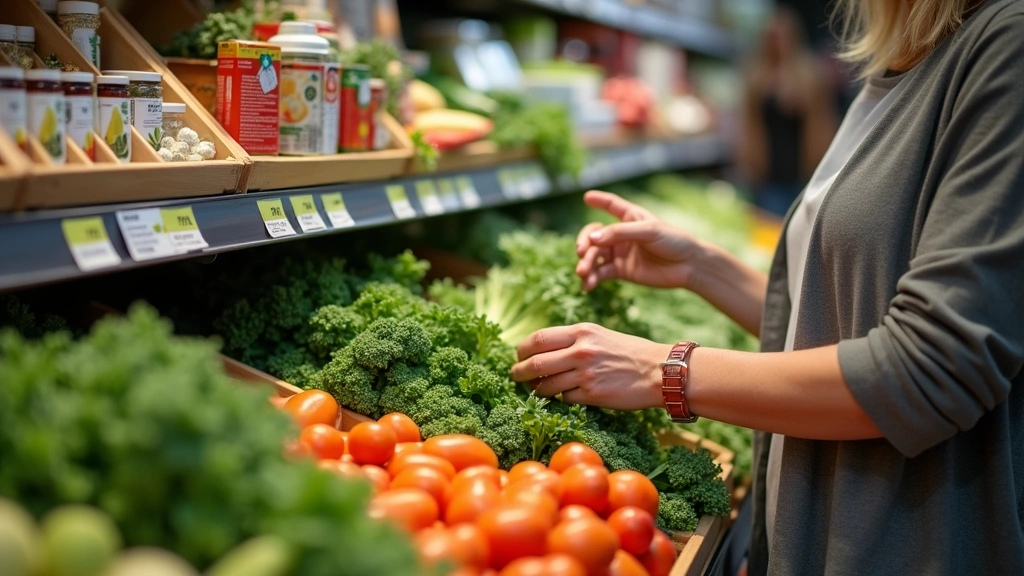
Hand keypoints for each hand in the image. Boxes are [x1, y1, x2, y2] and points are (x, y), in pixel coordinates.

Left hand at [510, 323, 671, 410]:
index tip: (519, 357)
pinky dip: (558, 400)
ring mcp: (586, 374)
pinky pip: (564, 399)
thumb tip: (544, 350)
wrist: (660, 371)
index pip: (538, 339)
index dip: (522, 350)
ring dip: (535, 389)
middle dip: (519, 372)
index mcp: (581, 332)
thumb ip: (574, 340)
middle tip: (515, 376)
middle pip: (535, 363)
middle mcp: (581, 351)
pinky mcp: (592, 395)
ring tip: (534, 390)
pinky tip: (559, 398)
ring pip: (546, 384)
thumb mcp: (600, 335)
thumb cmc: (630, 352)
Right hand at [576, 190, 708, 290]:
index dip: (599, 200)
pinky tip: (587, 286)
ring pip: (594, 256)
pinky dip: (592, 279)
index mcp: (631, 217)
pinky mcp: (622, 272)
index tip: (586, 196)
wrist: (689, 267)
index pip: (612, 205)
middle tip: (581, 252)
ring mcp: (620, 254)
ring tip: (583, 273)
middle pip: (594, 235)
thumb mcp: (648, 231)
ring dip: (586, 264)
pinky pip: (601, 274)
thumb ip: (619, 233)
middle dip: (584, 243)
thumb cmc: (674, 241)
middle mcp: (622, 235)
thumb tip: (592, 238)